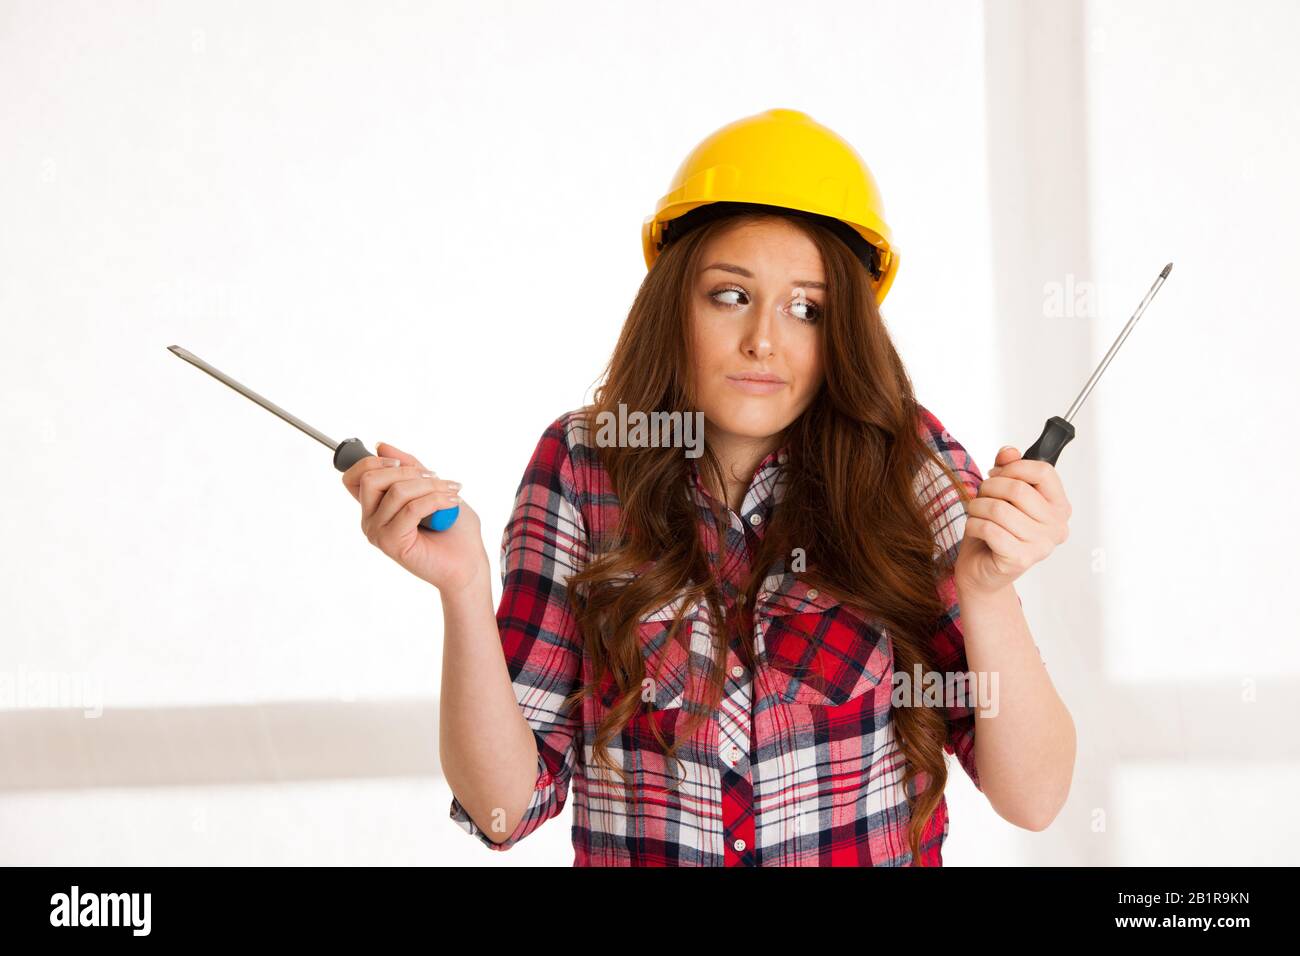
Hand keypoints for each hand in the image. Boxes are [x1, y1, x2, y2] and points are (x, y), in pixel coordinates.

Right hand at [341, 441, 486, 592]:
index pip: (353, 477)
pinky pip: (411, 509)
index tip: (402, 463)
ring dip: (431, 486)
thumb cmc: (452, 527)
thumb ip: (408, 467)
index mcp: (375, 506)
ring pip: (397, 491)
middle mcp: (370, 520)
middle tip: (437, 478)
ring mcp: (378, 533)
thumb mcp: (431, 486)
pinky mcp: (391, 543)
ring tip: (453, 493)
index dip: (372, 462)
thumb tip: (381, 445)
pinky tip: (453, 503)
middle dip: (410, 471)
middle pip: (371, 478)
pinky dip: (437, 500)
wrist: (468, 562)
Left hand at [953, 445, 1071, 595]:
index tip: (998, 473)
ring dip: (977, 506)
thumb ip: (1008, 470)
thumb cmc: (994, 530)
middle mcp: (1057, 527)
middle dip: (989, 487)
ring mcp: (1041, 546)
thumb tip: (1009, 451)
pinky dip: (973, 524)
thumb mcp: (1001, 495)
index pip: (1044, 471)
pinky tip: (974, 528)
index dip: (1014, 467)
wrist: (982, 571)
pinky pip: (989, 529)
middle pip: (1018, 488)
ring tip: (975, 512)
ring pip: (999, 509)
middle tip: (981, 495)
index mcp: (1060, 507)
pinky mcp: (1020, 559)